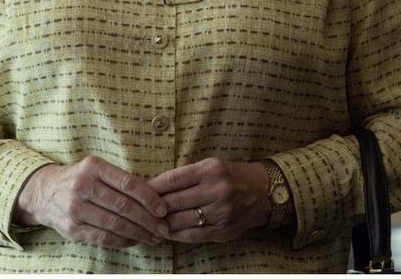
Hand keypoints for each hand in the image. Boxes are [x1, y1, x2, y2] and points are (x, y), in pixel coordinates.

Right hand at [13, 156, 169, 248]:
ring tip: (153, 237)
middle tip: (163, 228)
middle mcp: (82, 186)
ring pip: (114, 224)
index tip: (163, 209)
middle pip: (123, 206)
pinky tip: (134, 241)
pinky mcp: (72, 229)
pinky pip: (103, 238)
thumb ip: (120, 180)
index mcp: (93, 167)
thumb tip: (154, 198)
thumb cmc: (79, 179)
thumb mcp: (96, 169)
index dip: (148, 198)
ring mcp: (75, 209)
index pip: (127, 183)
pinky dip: (123, 241)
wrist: (44, 192)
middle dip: (148, 220)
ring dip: (138, 234)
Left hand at [148, 158, 270, 242]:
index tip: (138, 191)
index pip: (173, 179)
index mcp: (210, 170)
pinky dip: (176, 234)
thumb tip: (154, 188)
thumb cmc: (228, 176)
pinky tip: (167, 232)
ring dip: (162, 223)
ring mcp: (221, 212)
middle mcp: (216, 190)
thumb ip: (185, 176)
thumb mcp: (209, 166)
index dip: (153, 187)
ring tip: (150, 222)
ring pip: (182, 220)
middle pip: (175, 201)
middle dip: (154, 207)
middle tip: (139, 209)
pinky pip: (193, 234)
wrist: (261, 192)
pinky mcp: (223, 230)